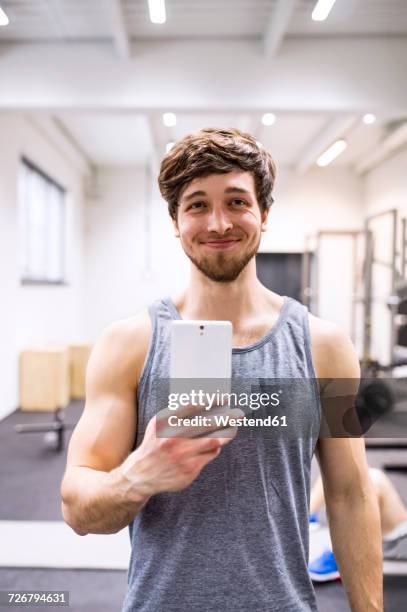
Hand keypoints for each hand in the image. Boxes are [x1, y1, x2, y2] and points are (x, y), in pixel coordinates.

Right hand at [120, 403, 243, 495]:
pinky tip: (215, 444)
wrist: (141, 475)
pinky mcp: (189, 469)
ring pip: (213, 440)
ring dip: (226, 433)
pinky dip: (215, 447)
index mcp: (164, 423)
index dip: (211, 400)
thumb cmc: (154, 444)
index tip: (224, 398)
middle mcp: (172, 438)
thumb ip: (175, 413)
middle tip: (238, 413)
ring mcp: (182, 455)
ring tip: (233, 427)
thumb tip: (201, 401)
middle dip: (226, 417)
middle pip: (207, 424)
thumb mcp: (158, 425)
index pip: (192, 406)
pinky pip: (210, 454)